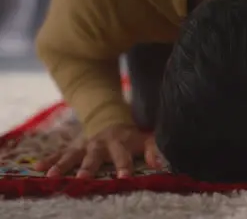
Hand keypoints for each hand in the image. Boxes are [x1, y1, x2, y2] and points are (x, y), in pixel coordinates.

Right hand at [34, 126, 161, 178]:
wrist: (109, 118)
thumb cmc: (130, 136)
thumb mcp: (144, 139)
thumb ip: (153, 150)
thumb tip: (159, 165)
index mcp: (120, 143)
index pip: (123, 156)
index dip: (124, 166)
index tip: (123, 177)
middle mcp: (100, 144)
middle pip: (94, 156)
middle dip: (88, 167)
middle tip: (83, 178)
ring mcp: (84, 145)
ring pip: (72, 155)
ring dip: (62, 165)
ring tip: (52, 177)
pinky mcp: (72, 147)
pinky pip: (59, 153)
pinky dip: (48, 160)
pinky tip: (37, 168)